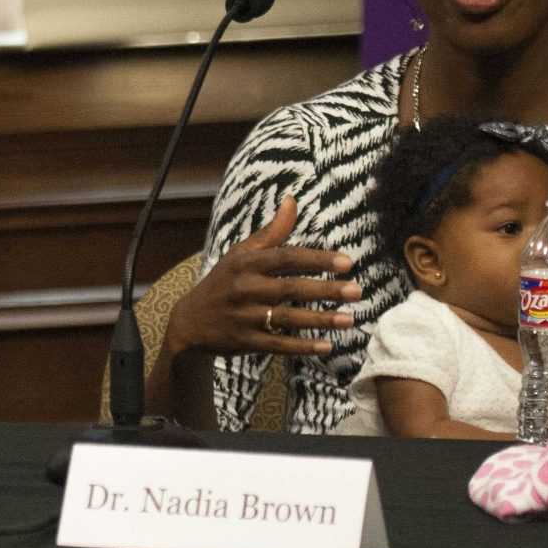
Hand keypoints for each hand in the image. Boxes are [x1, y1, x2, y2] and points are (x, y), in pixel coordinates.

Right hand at [164, 195, 359, 361]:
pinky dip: (302, 346)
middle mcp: (245, 288)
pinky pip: (278, 344)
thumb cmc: (224, 281)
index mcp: (246, 263)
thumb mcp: (241, 254)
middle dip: (326, 290)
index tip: (347, 262)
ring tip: (350, 320)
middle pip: (291, 288)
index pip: (286, 257)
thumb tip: (292, 200)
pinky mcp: (245, 341)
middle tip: (357, 291)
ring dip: (321, 320)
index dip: (318, 259)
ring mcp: (244, 317)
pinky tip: (326, 346)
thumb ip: (272, 232)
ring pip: (288, 318)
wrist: (190, 321)